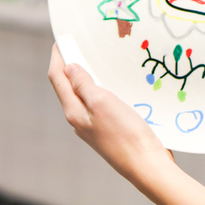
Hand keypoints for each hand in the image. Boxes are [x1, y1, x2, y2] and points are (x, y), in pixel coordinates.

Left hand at [48, 45, 173, 184]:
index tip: (61, 38)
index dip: (57, 57)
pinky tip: (114, 87)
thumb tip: (69, 67)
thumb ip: (84, 85)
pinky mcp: (110, 130)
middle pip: (68, 87)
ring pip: (84, 97)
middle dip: (70, 65)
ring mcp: (95, 127)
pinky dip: (101, 90)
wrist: (147, 166)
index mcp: (74, 112)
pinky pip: (99, 105)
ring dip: (86, 78)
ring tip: (95, 61)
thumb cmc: (126, 134)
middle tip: (78, 45)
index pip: (58, 79)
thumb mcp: (102, 103)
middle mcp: (80, 120)